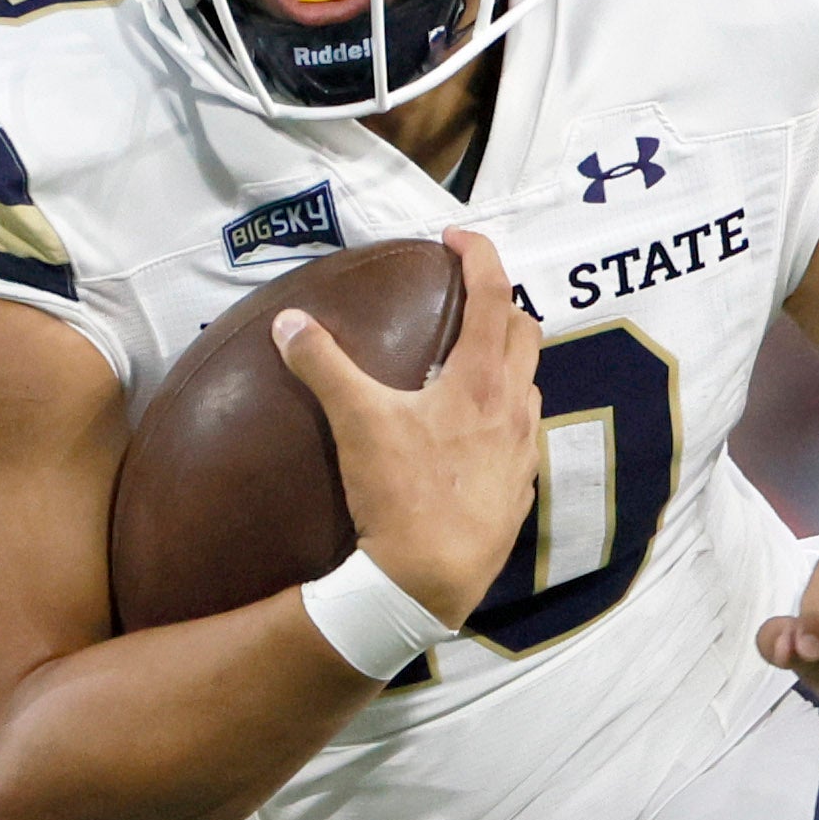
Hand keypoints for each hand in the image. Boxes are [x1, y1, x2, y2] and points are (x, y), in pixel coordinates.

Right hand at [274, 226, 542, 628]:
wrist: (428, 582)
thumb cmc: (400, 497)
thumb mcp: (356, 424)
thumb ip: (323, 366)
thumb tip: (289, 323)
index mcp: (481, 380)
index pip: (494, 293)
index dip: (480, 254)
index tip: (456, 237)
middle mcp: (514, 408)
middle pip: (525, 331)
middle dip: (500, 303)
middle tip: (466, 299)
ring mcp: (523, 451)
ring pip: (530, 384)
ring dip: (507, 362)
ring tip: (469, 365)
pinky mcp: (520, 490)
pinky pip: (523, 436)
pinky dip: (505, 416)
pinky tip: (475, 433)